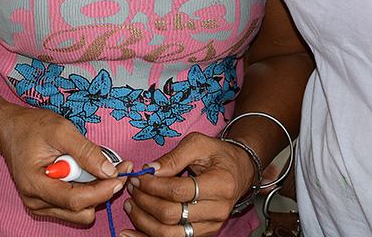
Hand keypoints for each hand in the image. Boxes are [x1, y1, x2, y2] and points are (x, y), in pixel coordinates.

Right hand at [0, 107, 129, 225]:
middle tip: (115, 167)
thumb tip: (110, 171)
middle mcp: (36, 202)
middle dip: (101, 191)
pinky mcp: (46, 203)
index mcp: (35, 184)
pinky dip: (85, 190)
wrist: (10, 130)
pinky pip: (74, 206)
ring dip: (94, 191)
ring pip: (80, 211)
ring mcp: (40, 205)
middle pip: (81, 210)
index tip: (121, 175)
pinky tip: (85, 171)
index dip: (102, 190)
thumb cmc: (32, 127)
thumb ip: (86, 151)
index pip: (75, 200)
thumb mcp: (61, 130)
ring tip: (95, 165)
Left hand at [121, 133, 257, 236]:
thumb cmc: (218, 155)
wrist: (239, 171)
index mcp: (220, 184)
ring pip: (170, 234)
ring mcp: (210, 225)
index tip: (139, 177)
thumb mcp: (198, 143)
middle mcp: (217, 210)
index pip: (179, 191)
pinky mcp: (203, 233)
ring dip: (144, 221)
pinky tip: (131, 233)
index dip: (153, 186)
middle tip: (132, 189)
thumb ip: (173, 156)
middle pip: (172, 215)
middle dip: (145, 202)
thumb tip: (149, 170)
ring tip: (131, 205)